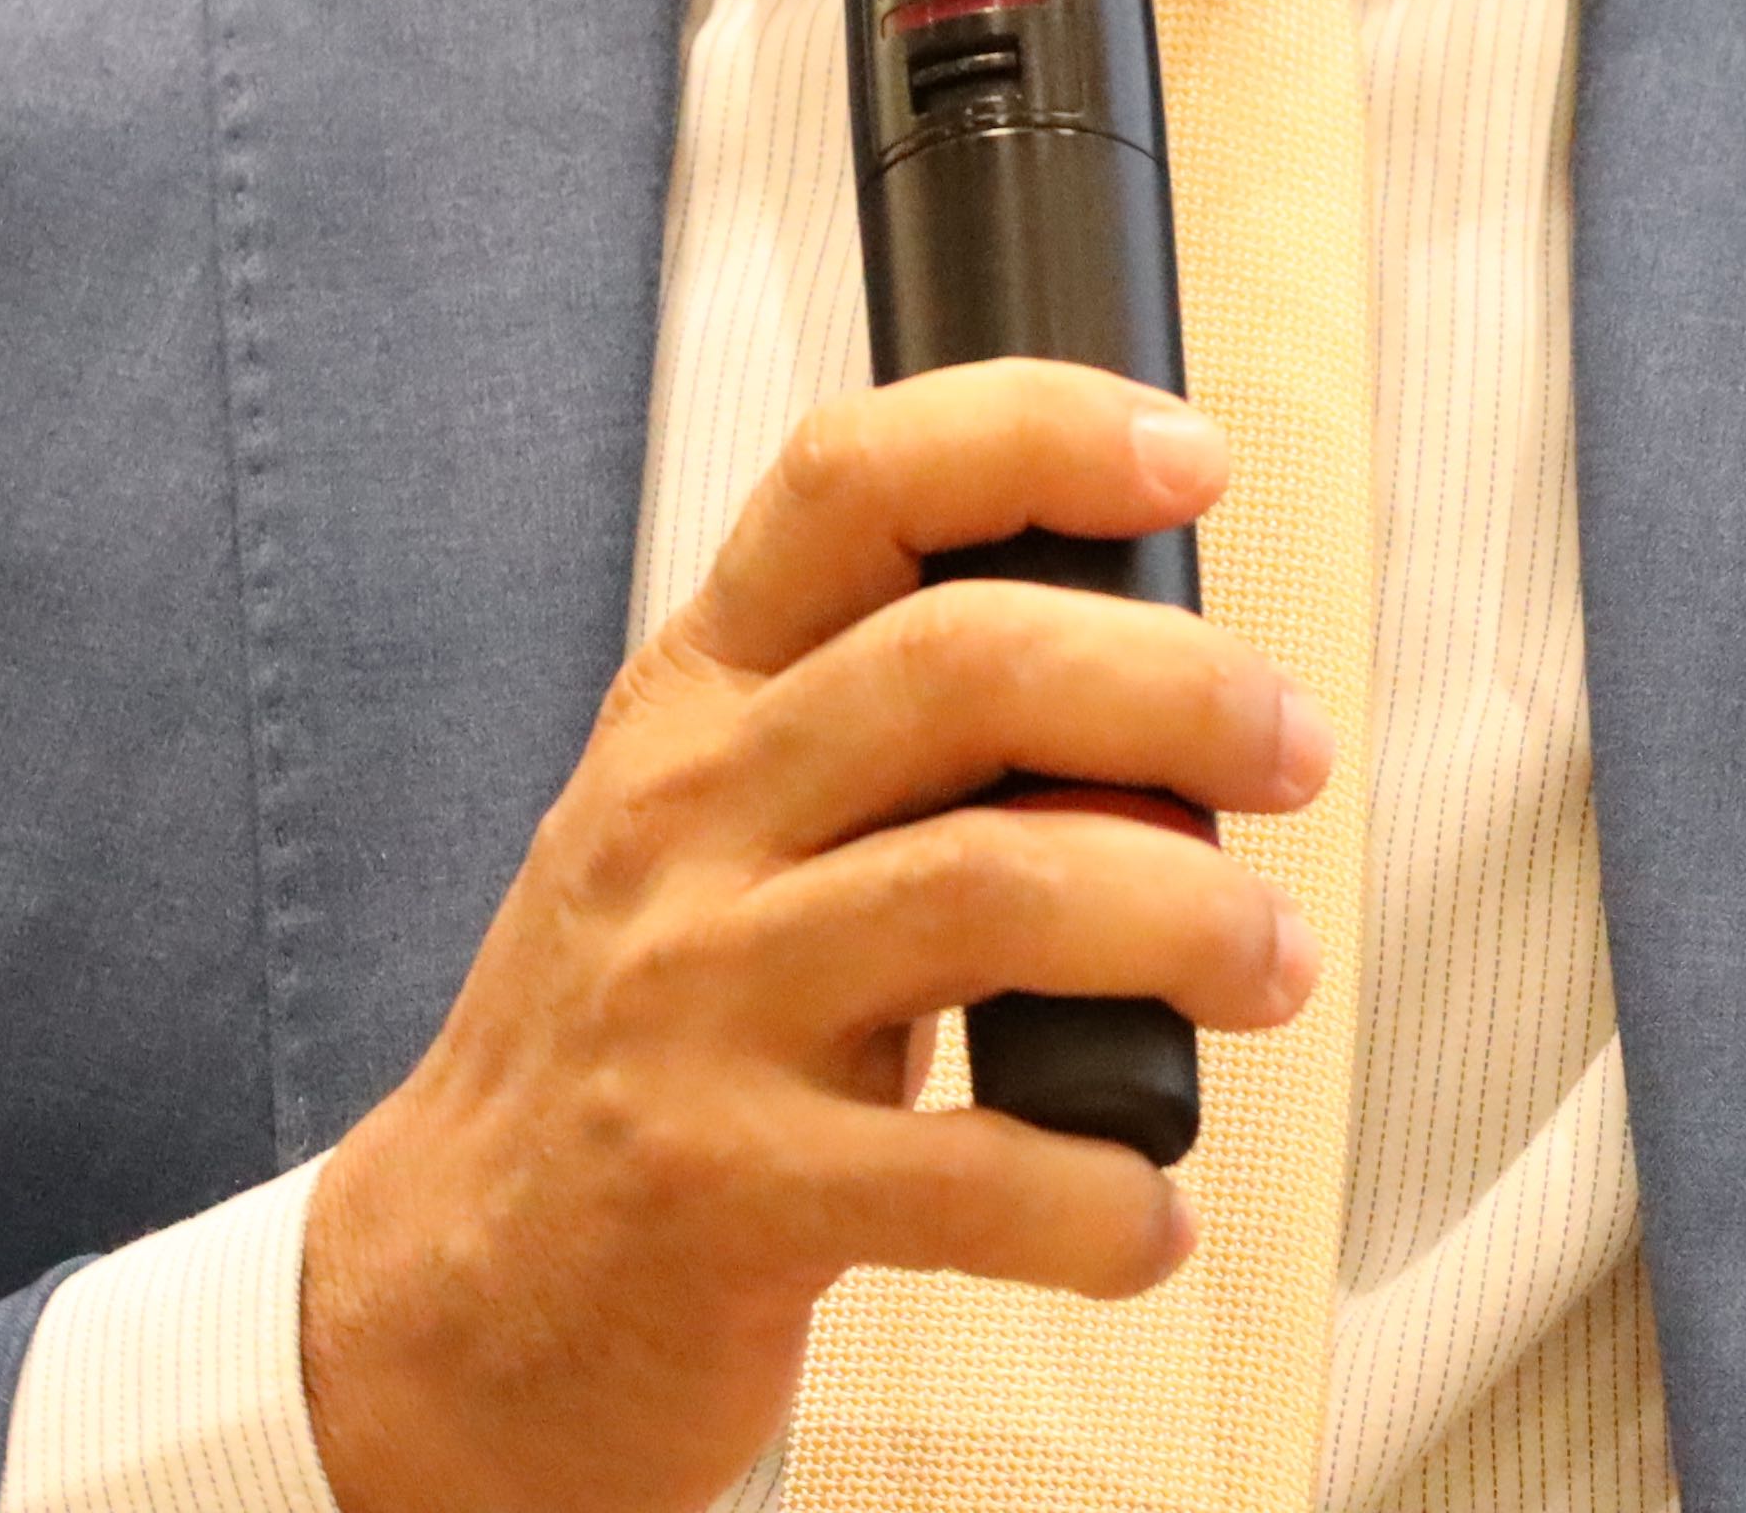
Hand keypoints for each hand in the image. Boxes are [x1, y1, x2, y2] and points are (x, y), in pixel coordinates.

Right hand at [293, 365, 1332, 1512]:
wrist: (451, 1311)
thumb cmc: (643, 1049)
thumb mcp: (715, 842)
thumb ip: (892, 753)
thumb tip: (1170, 718)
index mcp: (693, 703)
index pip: (847, 484)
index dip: (1033, 434)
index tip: (1191, 455)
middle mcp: (681, 821)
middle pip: (964, 663)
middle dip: (1178, 690)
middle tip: (1294, 753)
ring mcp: (692, 1005)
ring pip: (992, 886)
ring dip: (1189, 920)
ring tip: (1270, 970)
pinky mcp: (722, 1194)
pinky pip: (969, 1172)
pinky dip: (1103, 1195)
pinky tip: (1144, 1214)